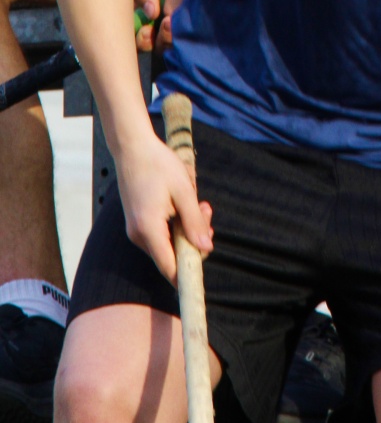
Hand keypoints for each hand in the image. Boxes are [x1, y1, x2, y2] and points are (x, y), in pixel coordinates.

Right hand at [116, 130, 213, 285]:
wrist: (132, 147)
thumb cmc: (158, 165)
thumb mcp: (184, 190)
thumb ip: (194, 222)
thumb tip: (206, 249)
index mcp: (148, 230)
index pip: (169, 269)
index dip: (188, 275)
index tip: (206, 269)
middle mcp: (138, 236)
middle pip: (172, 256)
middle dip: (194, 239)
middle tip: (206, 210)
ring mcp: (135, 231)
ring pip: (168, 245)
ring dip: (187, 229)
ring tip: (198, 203)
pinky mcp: (137, 224)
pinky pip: (160, 235)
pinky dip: (176, 225)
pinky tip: (184, 204)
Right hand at [132, 0, 191, 48]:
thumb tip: (151, 14)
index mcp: (143, 6)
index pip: (139, 34)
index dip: (141, 40)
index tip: (146, 33)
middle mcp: (162, 12)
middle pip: (158, 42)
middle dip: (159, 42)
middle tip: (165, 27)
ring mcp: (180, 9)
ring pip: (177, 36)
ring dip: (175, 37)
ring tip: (175, 23)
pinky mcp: (197, 3)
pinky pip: (194, 21)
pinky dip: (191, 25)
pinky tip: (190, 16)